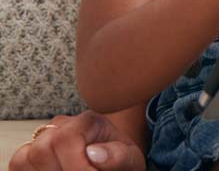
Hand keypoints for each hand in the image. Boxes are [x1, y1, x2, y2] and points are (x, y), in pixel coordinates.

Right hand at [9, 112, 144, 170]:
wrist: (114, 164)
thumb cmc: (121, 162)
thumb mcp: (131, 159)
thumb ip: (119, 155)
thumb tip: (94, 153)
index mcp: (89, 121)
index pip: (67, 138)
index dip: (74, 166)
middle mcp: (62, 125)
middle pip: (42, 148)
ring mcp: (44, 138)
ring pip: (23, 157)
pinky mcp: (31, 155)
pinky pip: (18, 165)